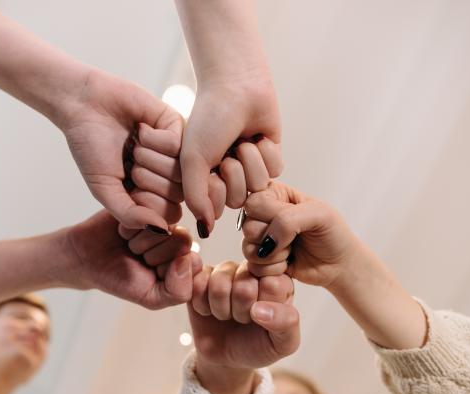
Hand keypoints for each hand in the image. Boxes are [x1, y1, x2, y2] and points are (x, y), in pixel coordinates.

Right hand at [60, 68, 183, 230]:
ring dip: (148, 158)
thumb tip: (161, 230)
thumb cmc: (91, 148)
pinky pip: (179, 145)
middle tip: (128, 161)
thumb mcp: (105, 190)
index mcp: (152, 194)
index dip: (146, 203)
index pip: (169, 215)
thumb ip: (130, 215)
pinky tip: (140, 129)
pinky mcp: (178, 126)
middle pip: (178, 195)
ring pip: (181, 171)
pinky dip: (153, 139)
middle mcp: (168, 175)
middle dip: (146, 178)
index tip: (126, 186)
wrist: (85, 105)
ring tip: (133, 145)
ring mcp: (176, 152)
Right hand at [65, 209, 200, 309]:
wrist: (86, 259)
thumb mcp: (151, 297)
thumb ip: (178, 291)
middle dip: (152, 255)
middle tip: (136, 256)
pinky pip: (147, 211)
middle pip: (181, 241)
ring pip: (165, 226)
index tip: (150, 273)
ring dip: (140, 240)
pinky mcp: (145, 200)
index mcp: (187, 257)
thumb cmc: (120, 279)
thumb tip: (188, 259)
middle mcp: (179, 234)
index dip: (168, 270)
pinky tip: (122, 229)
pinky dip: (130, 225)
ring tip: (128, 243)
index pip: (193, 261)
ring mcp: (163, 214)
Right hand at [180, 76, 282, 236]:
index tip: (211, 167)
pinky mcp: (271, 158)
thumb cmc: (208, 119)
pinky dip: (266, 151)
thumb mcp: (193, 159)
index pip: (215, 208)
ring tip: (242, 139)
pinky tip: (257, 135)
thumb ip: (196, 198)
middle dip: (234, 171)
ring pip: (259, 186)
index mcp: (204, 179)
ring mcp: (249, 168)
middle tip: (228, 149)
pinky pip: (275, 171)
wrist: (235, 86)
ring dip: (251, 159)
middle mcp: (226, 177)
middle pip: (239, 199)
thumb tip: (205, 231)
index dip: (215, 189)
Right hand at [188, 262, 298, 393]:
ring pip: (218, 282)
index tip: (262, 318)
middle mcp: (253, 269)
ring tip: (226, 315)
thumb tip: (260, 308)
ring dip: (220, 309)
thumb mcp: (283, 343)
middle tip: (243, 319)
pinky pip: (196, 282)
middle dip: (240, 311)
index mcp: (279, 281)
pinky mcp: (201, 275)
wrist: (226, 356)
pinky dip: (201, 305)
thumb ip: (286, 323)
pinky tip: (208, 310)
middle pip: (244, 284)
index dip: (262, 308)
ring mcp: (226, 270)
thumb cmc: (258, 345)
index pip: (272, 284)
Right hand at [242, 182, 427, 349]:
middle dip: (273, 237)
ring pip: (247, 247)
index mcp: (275, 194)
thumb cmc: (333, 234)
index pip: (253, 202)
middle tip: (294, 239)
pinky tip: (288, 263)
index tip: (292, 220)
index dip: (270, 216)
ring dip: (274, 255)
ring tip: (292, 251)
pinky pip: (253, 265)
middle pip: (248, 226)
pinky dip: (272, 269)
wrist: (339, 265)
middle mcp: (263, 215)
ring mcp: (261, 238)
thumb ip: (287, 220)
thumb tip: (265, 241)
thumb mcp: (318, 214)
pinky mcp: (261, 260)